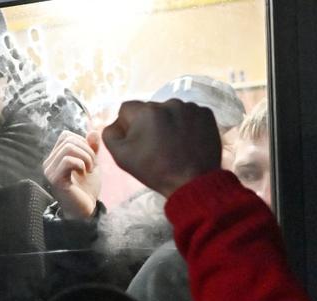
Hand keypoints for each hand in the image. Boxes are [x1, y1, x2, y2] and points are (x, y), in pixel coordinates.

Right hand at [43, 130, 102, 218]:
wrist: (84, 211)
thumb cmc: (86, 189)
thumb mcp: (93, 164)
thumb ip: (92, 148)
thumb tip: (93, 131)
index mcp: (56, 158)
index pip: (66, 136)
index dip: (82, 142)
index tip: (90, 158)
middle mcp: (49, 163)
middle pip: (68, 139)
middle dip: (87, 149)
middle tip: (92, 166)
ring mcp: (50, 171)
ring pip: (69, 148)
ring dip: (86, 157)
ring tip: (90, 170)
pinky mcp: (55, 180)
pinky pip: (68, 160)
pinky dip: (81, 163)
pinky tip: (84, 174)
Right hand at [103, 100, 221, 198]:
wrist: (193, 181)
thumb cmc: (154, 170)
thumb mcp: (121, 156)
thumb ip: (110, 135)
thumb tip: (115, 124)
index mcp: (146, 111)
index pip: (127, 109)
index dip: (126, 125)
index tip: (135, 140)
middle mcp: (169, 103)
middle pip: (150, 109)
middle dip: (148, 123)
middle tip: (154, 145)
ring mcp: (190, 107)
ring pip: (170, 111)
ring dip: (168, 122)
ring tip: (173, 143)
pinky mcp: (206, 113)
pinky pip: (189, 114)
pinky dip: (186, 124)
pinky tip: (186, 140)